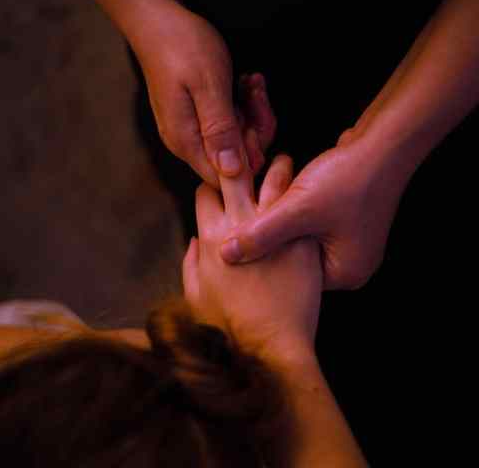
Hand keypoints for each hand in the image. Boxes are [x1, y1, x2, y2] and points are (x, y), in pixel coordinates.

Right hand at [131, 0, 275, 185]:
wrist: (158, 20)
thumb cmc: (182, 47)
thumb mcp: (208, 87)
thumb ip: (220, 132)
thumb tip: (231, 172)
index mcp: (186, 142)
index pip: (224, 178)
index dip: (247, 160)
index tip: (253, 127)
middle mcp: (186, 143)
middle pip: (233, 160)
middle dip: (254, 130)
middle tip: (255, 95)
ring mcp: (191, 131)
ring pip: (234, 140)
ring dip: (251, 113)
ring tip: (250, 83)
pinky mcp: (197, 119)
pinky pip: (228, 124)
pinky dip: (241, 105)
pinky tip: (243, 84)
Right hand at [182, 154, 322, 358]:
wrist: (275, 344)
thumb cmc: (231, 324)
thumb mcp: (197, 296)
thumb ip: (190, 264)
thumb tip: (194, 241)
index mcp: (212, 237)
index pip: (205, 193)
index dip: (210, 186)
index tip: (219, 184)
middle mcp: (241, 224)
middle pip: (233, 176)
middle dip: (235, 161)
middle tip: (243, 151)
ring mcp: (275, 227)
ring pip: (270, 178)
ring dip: (271, 166)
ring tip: (279, 161)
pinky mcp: (301, 235)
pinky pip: (299, 200)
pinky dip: (298, 187)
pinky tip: (303, 182)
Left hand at [220, 129, 410, 289]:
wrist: (384, 144)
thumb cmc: (348, 179)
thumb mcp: (299, 210)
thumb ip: (261, 234)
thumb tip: (225, 256)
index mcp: (344, 274)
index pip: (291, 279)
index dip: (264, 261)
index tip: (240, 248)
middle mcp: (349, 263)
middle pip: (296, 261)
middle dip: (274, 242)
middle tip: (246, 228)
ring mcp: (350, 243)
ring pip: (301, 241)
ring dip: (283, 225)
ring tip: (265, 210)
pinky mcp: (346, 223)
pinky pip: (311, 226)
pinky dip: (296, 215)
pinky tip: (281, 199)